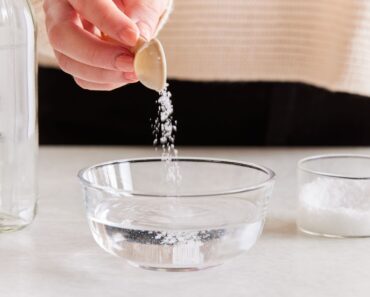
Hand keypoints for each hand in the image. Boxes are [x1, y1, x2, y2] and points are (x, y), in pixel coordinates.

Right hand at [43, 0, 168, 90]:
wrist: (126, 7)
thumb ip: (141, 13)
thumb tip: (140, 41)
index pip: (85, 2)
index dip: (109, 22)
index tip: (133, 37)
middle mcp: (59, 11)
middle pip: (63, 36)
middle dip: (99, 55)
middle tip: (129, 62)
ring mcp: (63, 38)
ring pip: (69, 62)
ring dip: (104, 74)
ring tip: (133, 72)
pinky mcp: (73, 59)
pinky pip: (82, 78)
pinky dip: (106, 81)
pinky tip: (125, 74)